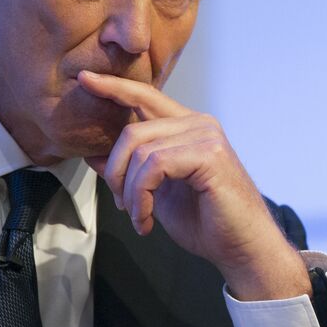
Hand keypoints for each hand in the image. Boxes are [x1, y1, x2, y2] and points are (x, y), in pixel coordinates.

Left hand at [76, 70, 310, 301]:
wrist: (242, 247)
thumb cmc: (207, 222)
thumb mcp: (157, 193)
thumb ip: (131, 170)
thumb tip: (94, 156)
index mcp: (188, 127)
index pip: (146, 97)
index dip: (114, 87)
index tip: (85, 79)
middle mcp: (199, 124)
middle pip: (133, 131)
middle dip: (115, 172)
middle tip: (121, 204)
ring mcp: (206, 136)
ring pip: (140, 151)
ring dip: (129, 191)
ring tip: (138, 217)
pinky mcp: (209, 154)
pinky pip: (154, 166)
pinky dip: (142, 197)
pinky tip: (146, 221)